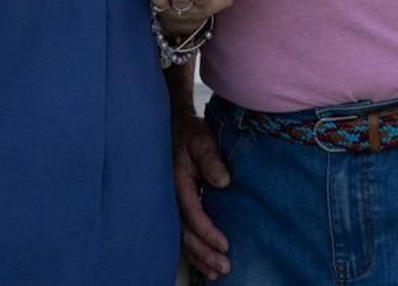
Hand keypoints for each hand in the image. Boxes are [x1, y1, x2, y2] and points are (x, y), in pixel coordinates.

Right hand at [173, 114, 231, 279]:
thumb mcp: (201, 140)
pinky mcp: (177, 207)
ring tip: (217, 273)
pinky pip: (182, 234)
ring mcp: (172, 204)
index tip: (225, 245)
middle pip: (185, 233)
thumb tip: (224, 182)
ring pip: (182, 238)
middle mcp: (172, 197)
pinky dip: (193, 252)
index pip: (192, 213)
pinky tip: (205, 266)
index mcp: (177, 182)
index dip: (207, 232)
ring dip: (199, 257)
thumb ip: (211, 160)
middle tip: (224, 267)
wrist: (175, 126)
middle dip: (204, 253)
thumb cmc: (190, 133)